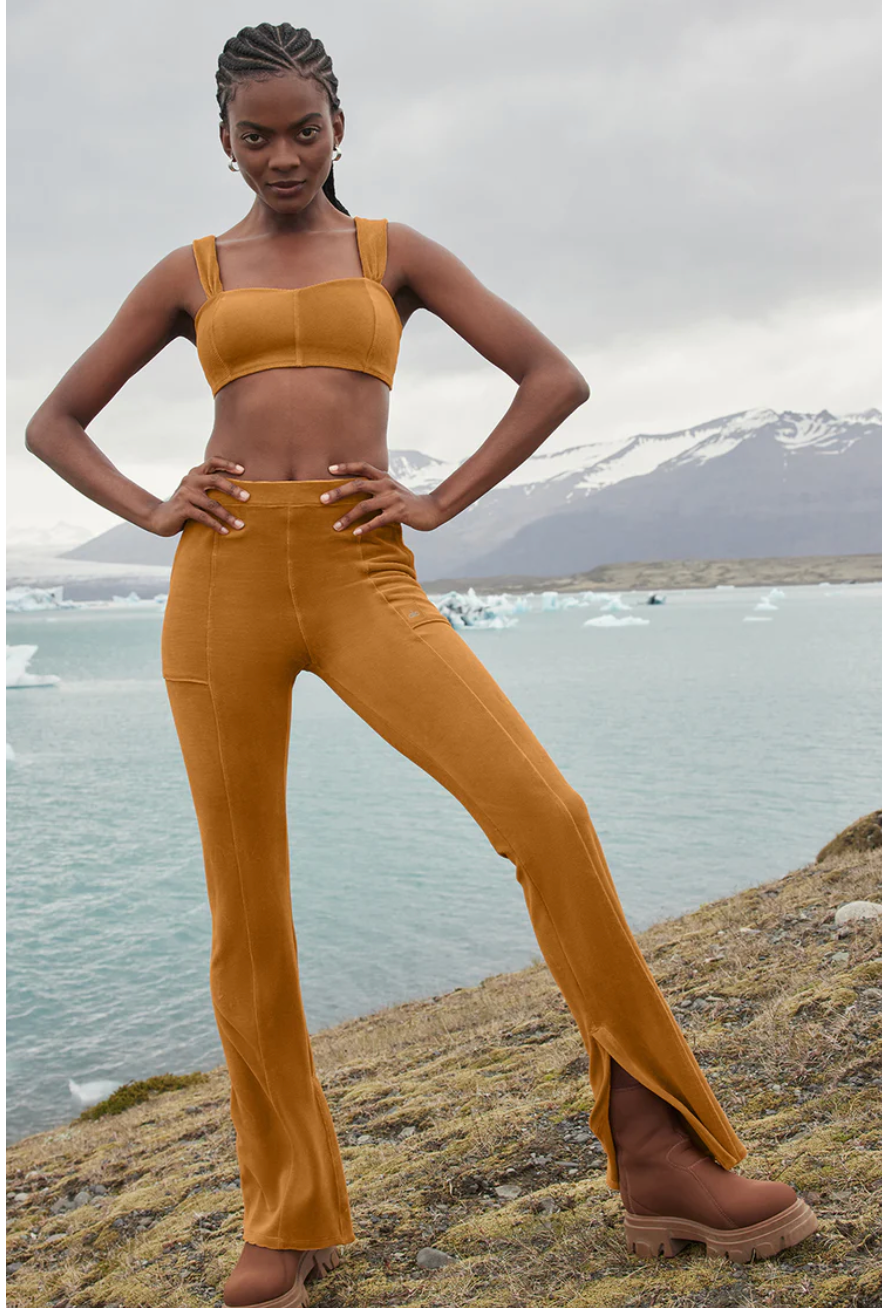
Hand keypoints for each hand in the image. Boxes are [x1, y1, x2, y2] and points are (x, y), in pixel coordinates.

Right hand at [145, 457, 249, 536]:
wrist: (160, 517)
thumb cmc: (185, 505)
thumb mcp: (196, 493)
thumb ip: (210, 488)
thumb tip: (240, 494)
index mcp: (195, 473)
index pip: (213, 461)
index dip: (228, 464)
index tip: (243, 470)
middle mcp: (190, 480)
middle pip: (215, 480)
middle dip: (233, 489)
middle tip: (247, 498)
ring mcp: (186, 494)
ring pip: (212, 504)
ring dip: (228, 516)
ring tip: (240, 525)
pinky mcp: (182, 508)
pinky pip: (204, 517)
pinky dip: (216, 525)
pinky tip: (225, 531)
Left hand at [320, 461, 444, 536]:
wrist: (430, 509)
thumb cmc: (405, 501)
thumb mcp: (391, 488)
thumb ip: (375, 487)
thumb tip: (351, 490)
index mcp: (384, 477)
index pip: (362, 466)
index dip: (346, 466)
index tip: (329, 469)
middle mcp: (387, 485)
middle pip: (358, 485)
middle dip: (338, 492)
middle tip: (322, 499)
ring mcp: (393, 499)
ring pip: (364, 506)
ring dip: (348, 517)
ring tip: (336, 527)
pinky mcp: (398, 513)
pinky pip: (377, 521)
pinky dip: (365, 528)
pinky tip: (355, 533)